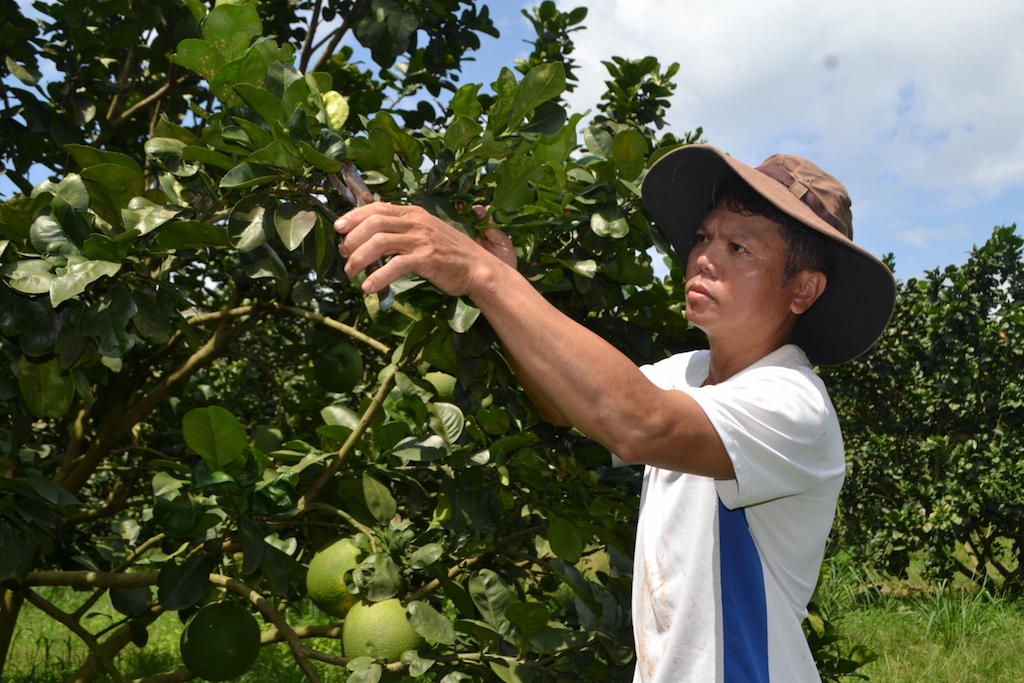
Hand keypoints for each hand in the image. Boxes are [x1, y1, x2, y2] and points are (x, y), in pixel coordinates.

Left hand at [334, 202, 509, 297]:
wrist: (479, 268)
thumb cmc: (450, 254)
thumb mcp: (426, 233)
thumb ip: (403, 231)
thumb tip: (372, 237)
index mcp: (414, 213)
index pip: (376, 208)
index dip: (353, 217)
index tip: (338, 228)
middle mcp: (416, 222)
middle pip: (373, 223)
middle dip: (352, 239)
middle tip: (344, 255)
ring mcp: (422, 239)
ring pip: (380, 242)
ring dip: (360, 258)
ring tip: (351, 272)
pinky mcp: (427, 259)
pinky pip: (395, 265)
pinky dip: (378, 276)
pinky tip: (368, 286)